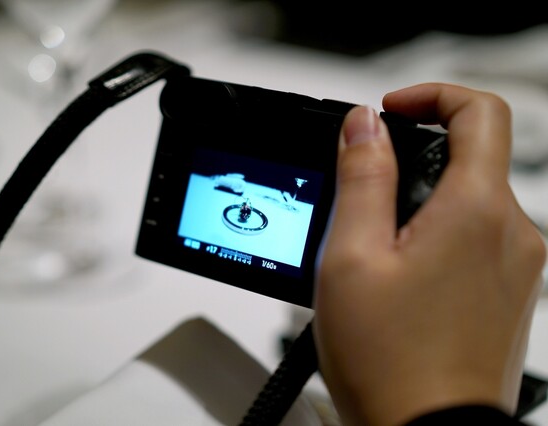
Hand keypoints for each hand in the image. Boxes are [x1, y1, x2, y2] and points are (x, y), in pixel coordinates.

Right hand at [312, 83, 546, 425]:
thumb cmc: (390, 362)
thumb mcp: (351, 257)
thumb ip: (361, 178)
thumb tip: (364, 125)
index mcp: (476, 213)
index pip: (480, 111)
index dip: (432, 95)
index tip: (392, 111)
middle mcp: (512, 235)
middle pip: (472, 157)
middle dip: (414, 158)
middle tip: (365, 191)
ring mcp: (518, 267)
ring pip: (470, 201)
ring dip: (421, 203)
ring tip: (374, 250)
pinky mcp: (509, 293)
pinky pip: (477, 239)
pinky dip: (438, 235)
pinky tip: (398, 277)